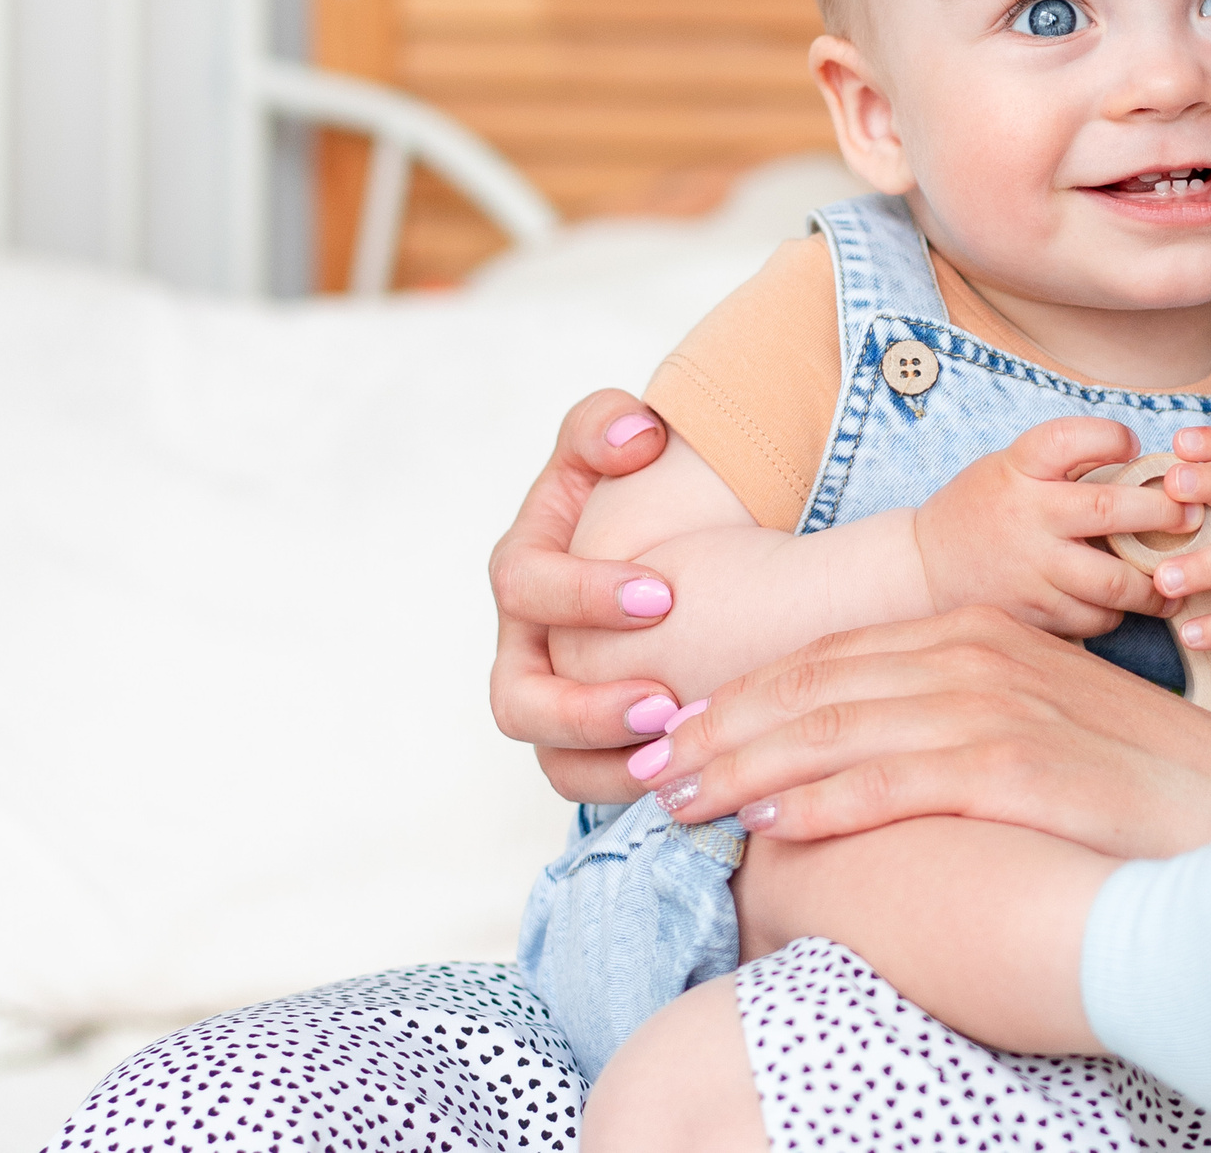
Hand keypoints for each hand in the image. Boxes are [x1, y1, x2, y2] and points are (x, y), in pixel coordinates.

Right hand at [488, 390, 680, 801]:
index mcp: (524, 566)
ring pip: (550, 756)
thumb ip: (609, 424)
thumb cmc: (638, 487)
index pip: (525, 586)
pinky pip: (589, 782)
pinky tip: (692, 772)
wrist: (670, 540)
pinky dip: (630, 786)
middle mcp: (524, 643)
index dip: (584, 595)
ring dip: (607, 763)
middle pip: (518, 699)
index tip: (664, 595)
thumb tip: (635, 436)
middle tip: (660, 702)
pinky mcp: (582, 741)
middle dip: (585, 707)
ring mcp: (549, 697)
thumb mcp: (615, 440)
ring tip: (676, 747)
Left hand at [637, 606, 1210, 856]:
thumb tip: (867, 758)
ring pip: (833, 728)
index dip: (742, 695)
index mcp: (979, 632)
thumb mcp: (1036, 726)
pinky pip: (890, 779)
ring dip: (741, 765)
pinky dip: (816, 800)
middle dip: (717, 727)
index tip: (677, 732)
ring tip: (675, 802)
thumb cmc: (1134, 786)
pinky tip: (762, 826)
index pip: (831, 657)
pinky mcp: (1017, 763)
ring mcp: (997, 704)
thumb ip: (952, 725)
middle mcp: (978, 651)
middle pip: (814, 685)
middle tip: (646, 770)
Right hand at [911, 417, 1193, 636]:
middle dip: (1165, 515)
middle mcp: (1026, 517)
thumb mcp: (1012, 467)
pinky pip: (1095, 619)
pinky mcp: (1032, 616)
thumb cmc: (986, 509)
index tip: (1135, 446)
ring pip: (1113, 583)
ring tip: (1176, 577)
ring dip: (1155, 582)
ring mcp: (1030, 571)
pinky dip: (1117, 613)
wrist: (922, 569)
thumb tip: (1150, 467)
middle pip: (1111, 512)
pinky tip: (1126, 604)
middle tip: (1193, 517)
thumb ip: (1068, 464)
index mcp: (1020, 469)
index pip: (1070, 439)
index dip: (1110, 438)